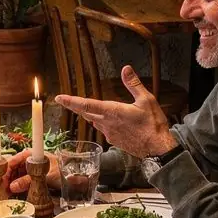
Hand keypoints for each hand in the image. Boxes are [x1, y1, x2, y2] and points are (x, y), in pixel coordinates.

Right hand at [2, 149, 59, 196]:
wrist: (75, 177)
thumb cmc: (63, 172)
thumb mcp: (45, 177)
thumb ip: (28, 181)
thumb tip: (12, 187)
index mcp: (31, 154)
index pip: (12, 161)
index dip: (5, 172)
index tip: (2, 183)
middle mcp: (29, 160)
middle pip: (13, 168)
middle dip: (7, 179)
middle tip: (3, 191)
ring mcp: (31, 168)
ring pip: (16, 175)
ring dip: (11, 184)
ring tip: (7, 195)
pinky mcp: (33, 176)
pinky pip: (22, 180)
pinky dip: (18, 186)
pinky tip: (15, 194)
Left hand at [55, 66, 176, 158]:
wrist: (158, 148)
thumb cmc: (153, 124)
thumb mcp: (146, 100)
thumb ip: (134, 84)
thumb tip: (126, 69)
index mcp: (112, 112)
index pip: (87, 105)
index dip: (71, 101)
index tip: (59, 98)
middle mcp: (107, 124)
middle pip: (86, 113)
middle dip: (77, 107)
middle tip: (67, 101)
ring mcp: (110, 134)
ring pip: (94, 121)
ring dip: (90, 114)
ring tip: (88, 108)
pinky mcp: (114, 141)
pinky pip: (103, 130)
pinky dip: (102, 123)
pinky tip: (108, 121)